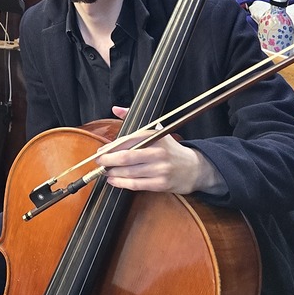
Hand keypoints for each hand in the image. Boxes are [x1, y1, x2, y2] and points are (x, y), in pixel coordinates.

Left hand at [97, 107, 224, 195]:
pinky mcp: (161, 184)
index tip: (100, 151)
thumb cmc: (170, 149)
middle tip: (98, 162)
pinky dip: (122, 183)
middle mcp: (157, 152)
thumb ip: (133, 118)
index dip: (110, 147)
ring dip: (113, 173)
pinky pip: (137, 185)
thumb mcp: (157, 130)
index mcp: (154, 137)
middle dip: (108, 160)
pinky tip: (114, 181)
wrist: (195, 168)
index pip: (127, 141)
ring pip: (129, 172)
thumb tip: (116, 109)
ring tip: (104, 171)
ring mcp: (160, 169)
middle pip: (126, 157)